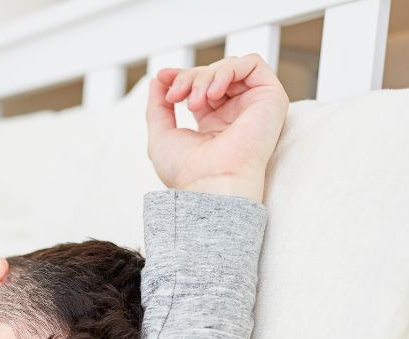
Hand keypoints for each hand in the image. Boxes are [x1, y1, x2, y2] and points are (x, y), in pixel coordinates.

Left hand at [146, 54, 289, 201]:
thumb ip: (158, 107)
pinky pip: (254, 63)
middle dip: (189, 77)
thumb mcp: (162, 135)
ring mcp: (254, 105)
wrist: (211, 184)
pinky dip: (229, 70)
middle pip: (213, 74)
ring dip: (205, 76)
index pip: (200, 86)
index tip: (163, 77)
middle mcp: (236, 113)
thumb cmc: (186, 171)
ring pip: (230, 67)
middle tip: (176, 95)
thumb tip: (158, 80)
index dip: (181, 76)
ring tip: (194, 101)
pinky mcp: (271, 98)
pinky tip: (213, 93)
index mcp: (213, 123)